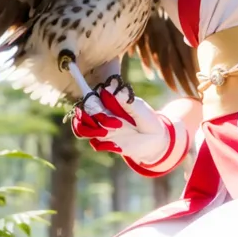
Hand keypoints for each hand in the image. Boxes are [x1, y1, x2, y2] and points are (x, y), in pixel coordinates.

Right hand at [71, 85, 188, 176]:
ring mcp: (102, 128)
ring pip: (82, 128)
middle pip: (82, 112)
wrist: (155, 140)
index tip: (98, 103)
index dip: (89, 99)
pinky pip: (95, 143)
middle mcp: (103, 114)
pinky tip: (117, 146)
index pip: (91, 97)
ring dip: (90, 130)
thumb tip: (114, 91)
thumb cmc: (148, 119)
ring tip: (106, 132)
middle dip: (89, 116)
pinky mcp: (105, 143)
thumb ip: (127, 100)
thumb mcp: (141, 108)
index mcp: (109, 102)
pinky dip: (102, 145)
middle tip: (108, 121)